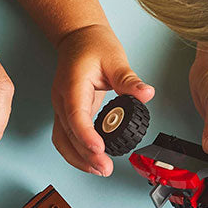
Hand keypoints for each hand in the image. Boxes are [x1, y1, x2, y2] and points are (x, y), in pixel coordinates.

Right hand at [50, 24, 153, 174]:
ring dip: (78, 159)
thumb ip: (129, 80)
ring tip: (99, 170)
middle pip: (68, 135)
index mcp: (72, 85)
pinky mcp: (67, 114)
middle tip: (105, 168)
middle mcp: (62, 100)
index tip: (99, 149)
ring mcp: (62, 108)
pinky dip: (76, 153)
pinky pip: (65, 138)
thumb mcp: (115, 58)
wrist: (78, 38)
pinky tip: (91, 161)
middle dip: (85, 156)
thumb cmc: (92, 45)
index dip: (86, 135)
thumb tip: (146, 93)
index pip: (76, 115)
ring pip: (62, 141)